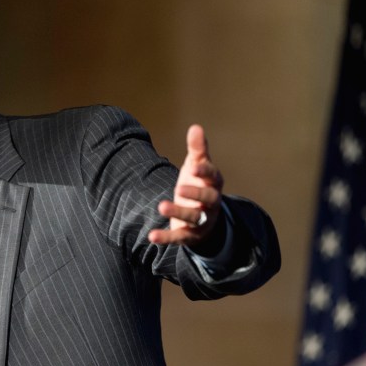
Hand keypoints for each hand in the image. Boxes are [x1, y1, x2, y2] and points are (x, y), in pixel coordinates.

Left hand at [148, 124, 223, 248]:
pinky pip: (179, 238)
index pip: (213, 176)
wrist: (204, 217)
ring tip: (161, 206)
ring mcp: (201, 221)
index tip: (193, 166)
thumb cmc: (199, 184)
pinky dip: (166, 238)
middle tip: (179, 187)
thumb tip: (195, 126)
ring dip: (178, 212)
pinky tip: (151, 236)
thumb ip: (198, 149)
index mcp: (214, 183)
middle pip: (208, 199)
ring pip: (193, 218)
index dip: (204, 171)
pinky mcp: (189, 235)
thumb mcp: (198, 166)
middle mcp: (211, 203)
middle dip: (196, 194)